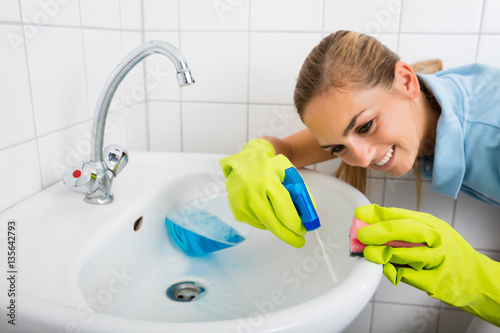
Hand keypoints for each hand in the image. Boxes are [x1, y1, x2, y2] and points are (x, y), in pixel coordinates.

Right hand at [219, 139, 306, 247]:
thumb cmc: (270, 166)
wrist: (246, 161)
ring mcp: (242, 203)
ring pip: (265, 225)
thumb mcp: (291, 175)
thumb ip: (301, 195)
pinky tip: (265, 207)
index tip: (303, 231)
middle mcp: (253, 193)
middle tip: (298, 241)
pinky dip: (264, 221)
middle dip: (288, 235)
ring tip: (277, 209)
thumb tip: (308, 217)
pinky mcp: (236, 210)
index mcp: (268, 182)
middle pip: (273, 224)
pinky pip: (255, 223)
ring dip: (276, 224)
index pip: (285, 212)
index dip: (296, 225)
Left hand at [355, 204, 499, 325]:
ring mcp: (438, 260)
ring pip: (406, 254)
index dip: (377, 214)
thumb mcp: (427, 232)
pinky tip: (388, 269)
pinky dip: (394, 272)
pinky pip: (408, 276)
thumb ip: (400, 228)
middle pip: (406, 231)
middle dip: (380, 231)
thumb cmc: (446, 252)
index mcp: (430, 224)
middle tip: (362, 236)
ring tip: (371, 254)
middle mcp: (436, 239)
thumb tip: (368, 223)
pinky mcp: (435, 282)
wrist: (475, 278)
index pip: (401, 215)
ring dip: (384, 254)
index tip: (359, 214)